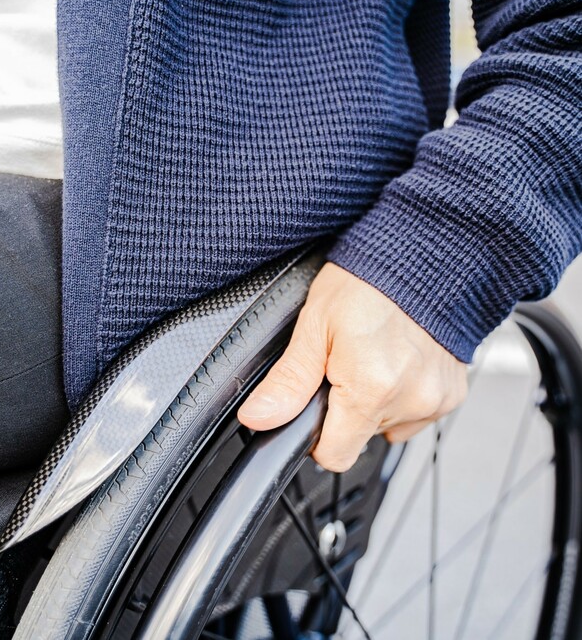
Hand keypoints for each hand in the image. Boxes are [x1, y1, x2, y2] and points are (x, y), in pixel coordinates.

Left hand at [237, 262, 467, 470]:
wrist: (421, 255)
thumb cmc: (366, 283)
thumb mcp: (314, 326)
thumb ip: (288, 382)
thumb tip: (258, 417)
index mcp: (370, 390)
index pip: (336, 456)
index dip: (317, 437)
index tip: (316, 406)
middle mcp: (409, 401)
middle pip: (361, 438)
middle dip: (346, 410)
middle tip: (345, 364)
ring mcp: (435, 399)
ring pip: (389, 426)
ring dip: (376, 403)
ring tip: (374, 357)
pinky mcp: (452, 393)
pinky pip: (417, 412)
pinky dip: (403, 394)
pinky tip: (398, 360)